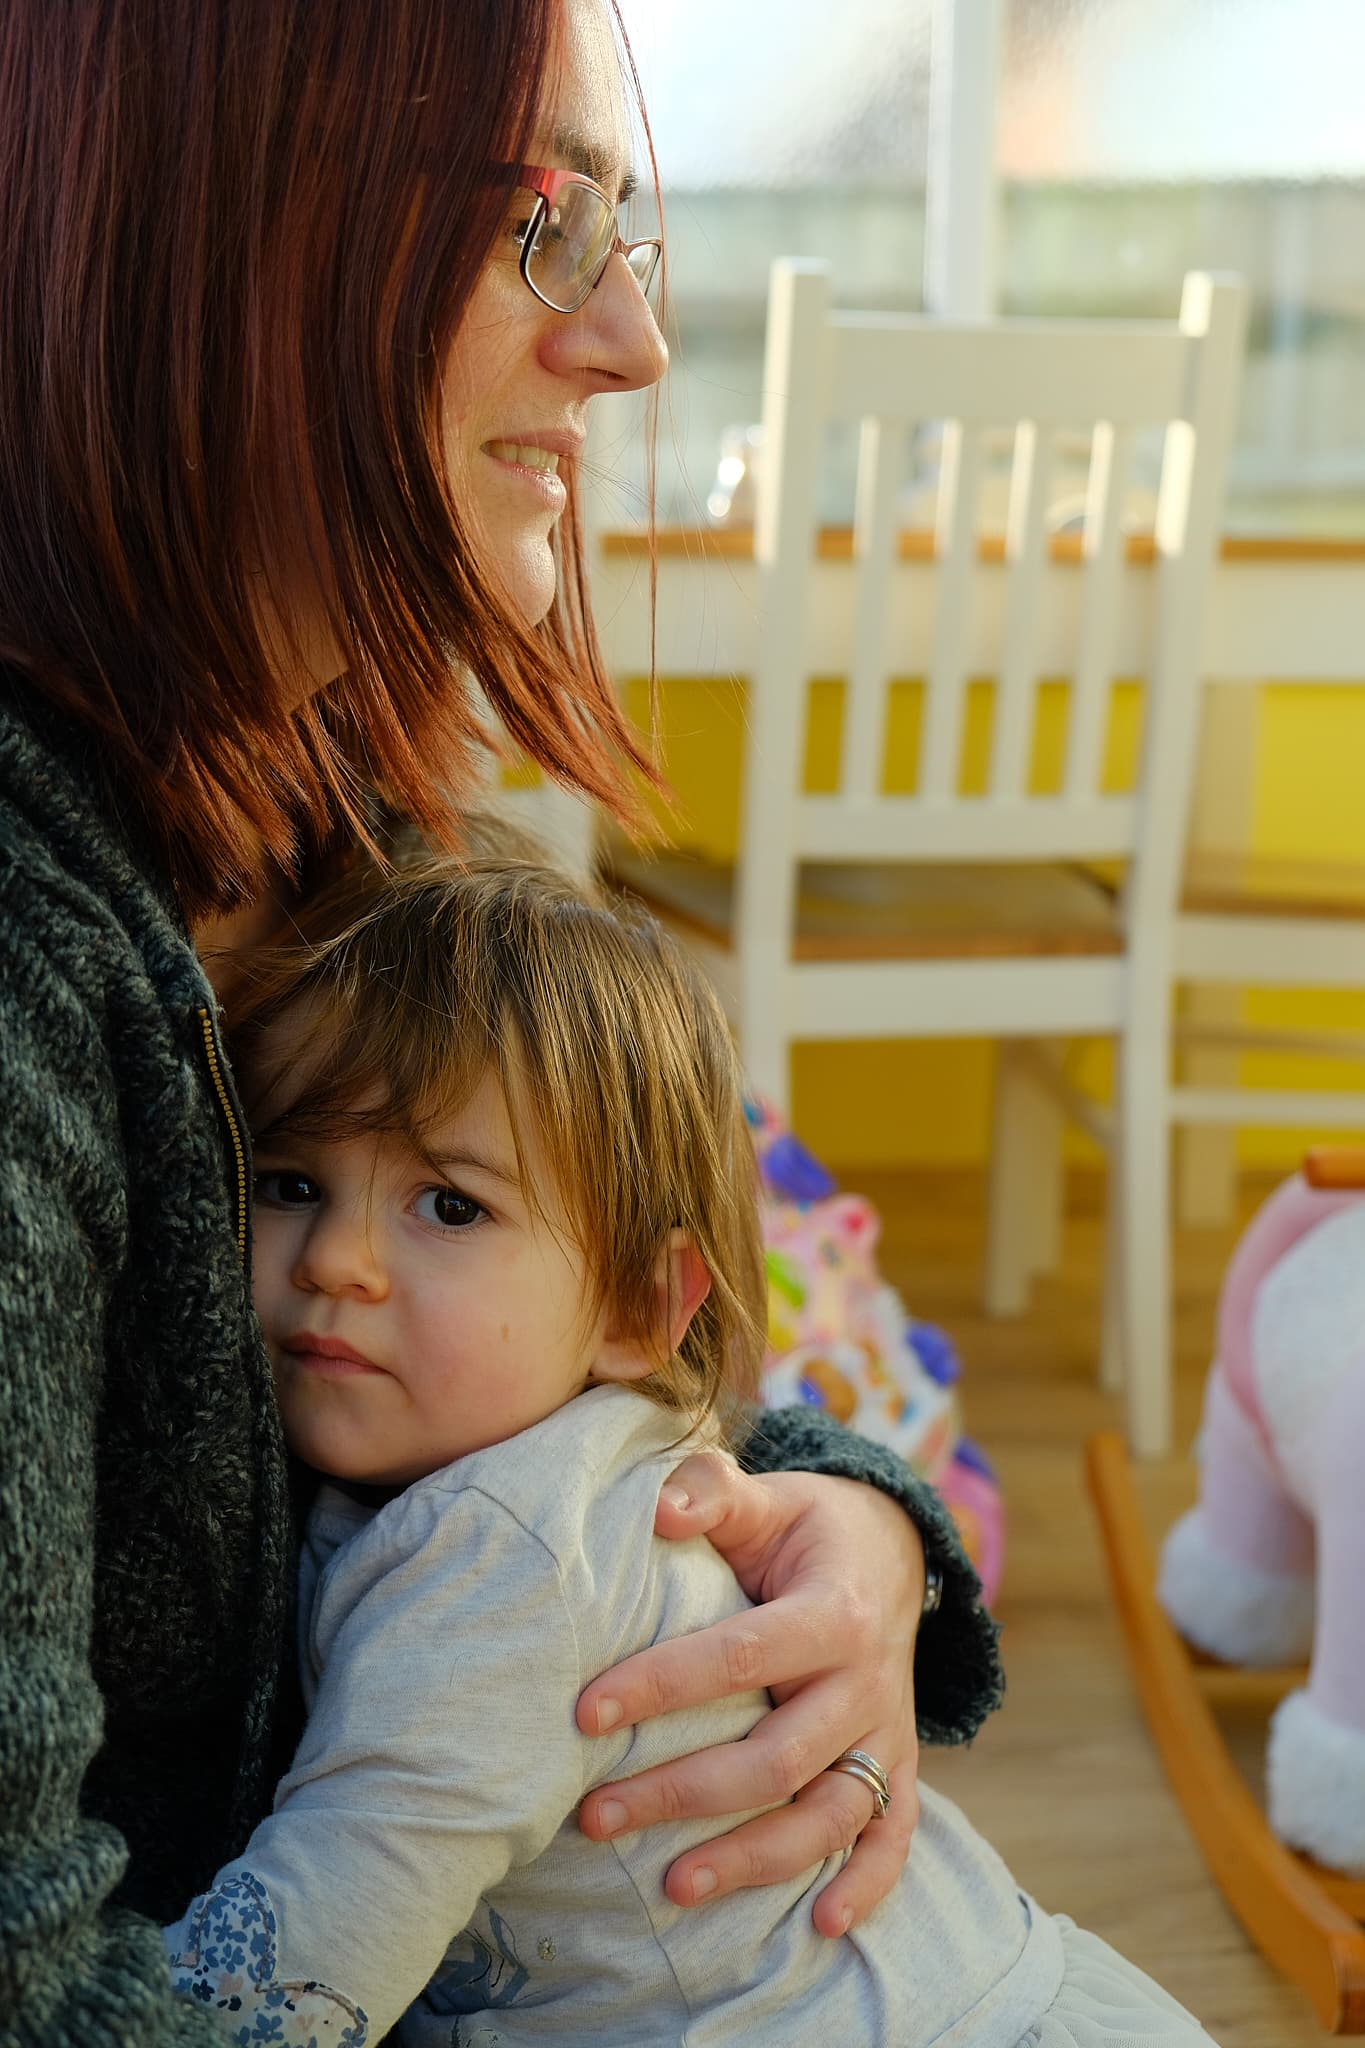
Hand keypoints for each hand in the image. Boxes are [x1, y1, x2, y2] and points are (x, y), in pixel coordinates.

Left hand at [576, 1453, 923, 1933]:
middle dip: (682, 1792)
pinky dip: (867, 1886)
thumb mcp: (766, 1497)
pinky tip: (820, 1928)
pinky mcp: (897, 1766)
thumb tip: (658, 1509)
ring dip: (752, 1859)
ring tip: (672, 1886)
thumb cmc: (803, 1527)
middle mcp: (867, 1680)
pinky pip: (892, 1836)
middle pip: (777, 1757)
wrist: (891, 1551)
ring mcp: (887, 1732)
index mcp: (833, 1610)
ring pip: (828, 1814)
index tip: (585, 1715)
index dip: (662, 1685)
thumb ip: (712, 1493)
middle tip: (595, 1815)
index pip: (740, 1657)